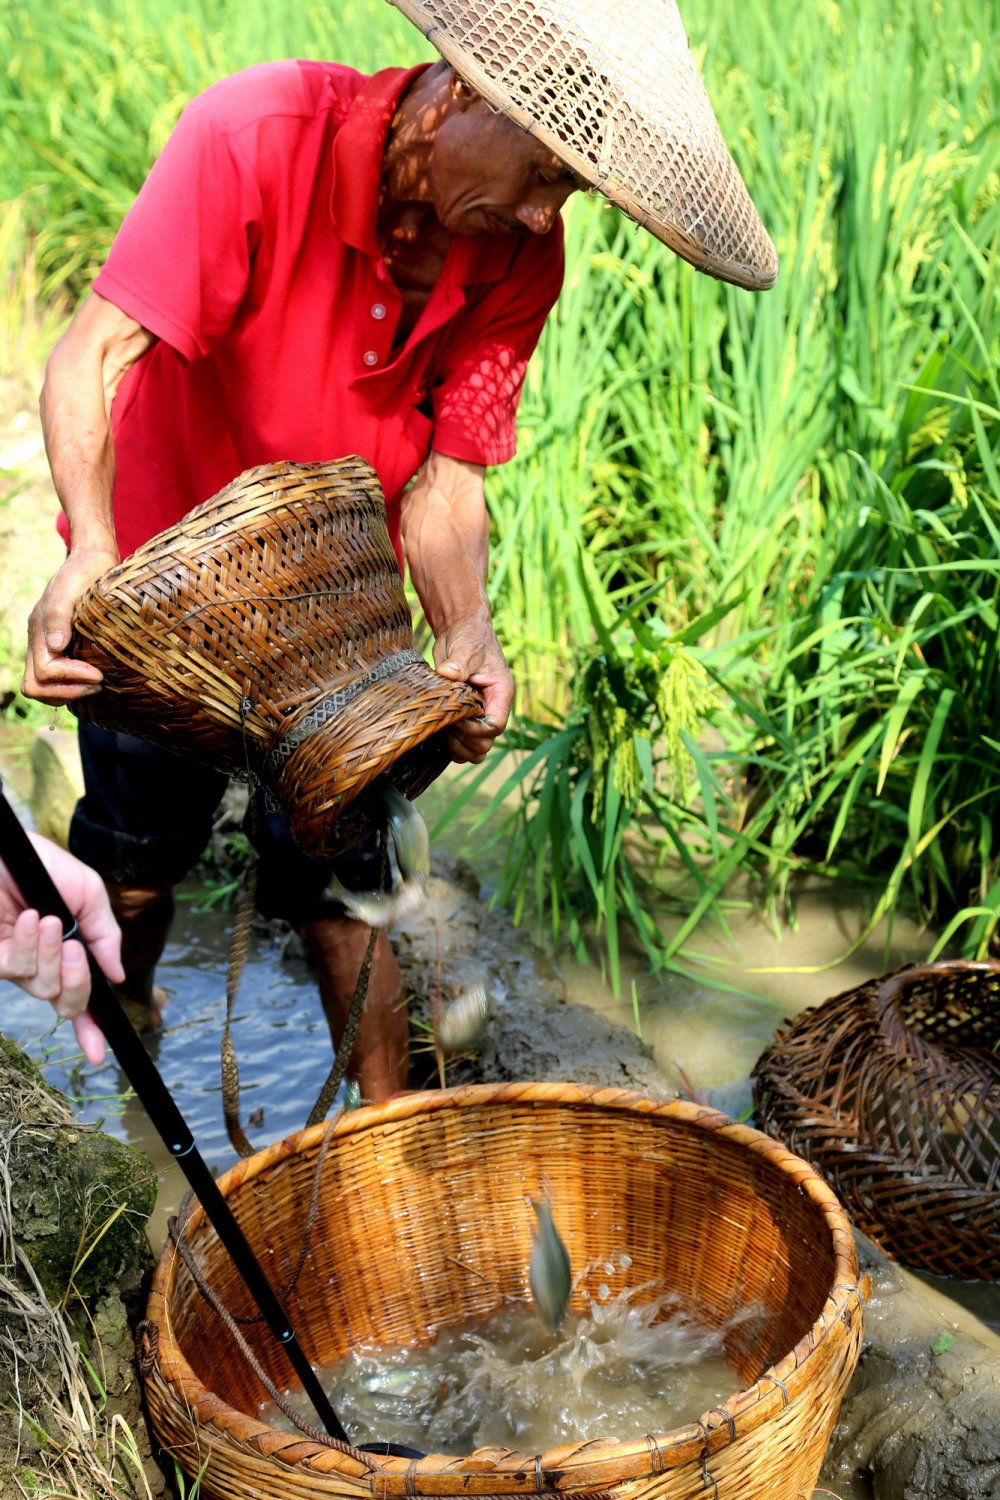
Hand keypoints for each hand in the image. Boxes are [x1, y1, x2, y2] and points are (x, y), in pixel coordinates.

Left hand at [0, 835, 122, 1064]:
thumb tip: (118, 976)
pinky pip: (17, 970)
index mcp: (70, 951)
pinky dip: (28, 945)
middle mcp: (44, 963)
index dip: (93, 1029)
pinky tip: (29, 918)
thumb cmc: (39, 865)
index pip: (83, 997)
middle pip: (67, 1003)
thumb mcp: (88, 892)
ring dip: (51, 955)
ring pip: (44, 987)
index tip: (100, 1054)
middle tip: (77, 952)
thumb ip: (106, 933)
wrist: (4, 851)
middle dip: (78, 985)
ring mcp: (18, 963)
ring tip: (46, 919)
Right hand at [22, 547, 117, 704]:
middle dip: (67, 691)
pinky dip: (75, 685)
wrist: (92, 560)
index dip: (70, 679)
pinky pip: (60, 679)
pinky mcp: (65, 648)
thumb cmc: (83, 572)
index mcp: (39, 632)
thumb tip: (55, 646)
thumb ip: (59, 615)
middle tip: (98, 683)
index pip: (43, 673)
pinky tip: (97, 676)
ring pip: (46, 688)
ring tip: (99, 682)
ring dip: (71, 691)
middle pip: (36, 687)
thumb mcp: (70, 588)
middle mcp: (41, 642)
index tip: (98, 674)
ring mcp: (50, 646)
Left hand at [434, 614, 514, 762]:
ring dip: (457, 747)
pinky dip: (450, 745)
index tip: (455, 718)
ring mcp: (478, 715)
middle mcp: (492, 708)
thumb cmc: (469, 636)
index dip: (475, 729)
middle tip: (445, 724)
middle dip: (465, 741)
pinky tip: (436, 730)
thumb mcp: (466, 647)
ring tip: (440, 729)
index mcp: (501, 694)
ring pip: (475, 750)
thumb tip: (448, 673)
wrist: (460, 630)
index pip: (495, 726)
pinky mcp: (464, 717)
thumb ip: (459, 663)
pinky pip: (461, 745)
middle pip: (486, 744)